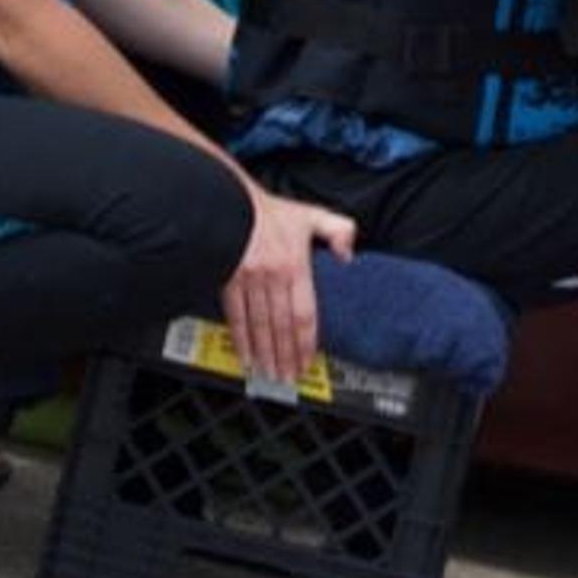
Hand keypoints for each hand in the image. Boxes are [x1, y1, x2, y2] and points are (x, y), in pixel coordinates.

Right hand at [223, 189, 356, 380]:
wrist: (230, 200)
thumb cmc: (270, 212)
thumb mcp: (312, 215)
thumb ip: (338, 231)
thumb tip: (348, 254)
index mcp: (295, 264)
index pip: (304, 313)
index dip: (305, 342)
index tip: (307, 361)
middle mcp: (273, 276)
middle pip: (282, 326)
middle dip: (286, 356)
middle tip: (289, 377)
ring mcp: (249, 281)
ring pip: (260, 326)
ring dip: (265, 353)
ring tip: (270, 373)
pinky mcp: (228, 282)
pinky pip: (236, 316)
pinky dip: (241, 339)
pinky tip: (246, 355)